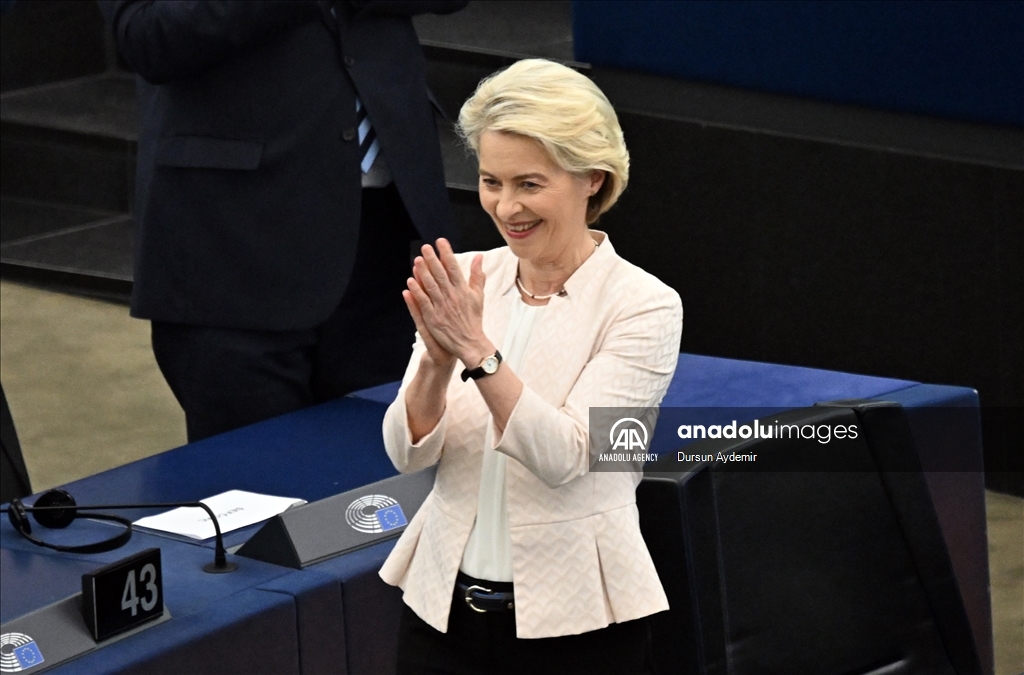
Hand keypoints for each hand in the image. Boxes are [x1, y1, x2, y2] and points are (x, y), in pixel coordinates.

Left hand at [405, 238, 487, 365]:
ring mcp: (442, 307)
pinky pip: (424, 302)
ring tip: (417, 260)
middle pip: (440, 274)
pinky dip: (417, 291)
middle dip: (432, 259)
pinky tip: (410, 281)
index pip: (454, 267)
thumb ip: (477, 276)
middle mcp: (452, 296)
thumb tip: (479, 257)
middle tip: (425, 247)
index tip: (440, 242)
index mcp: (463, 290)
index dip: (446, 253)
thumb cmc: (474, 319)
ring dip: (423, 272)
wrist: (470, 342)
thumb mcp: (478, 296)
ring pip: (431, 286)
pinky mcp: (433, 317)